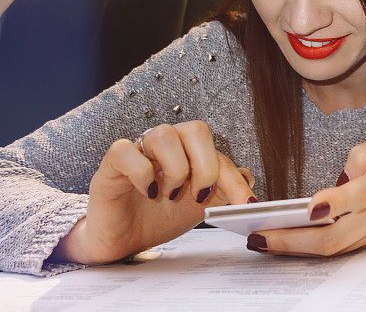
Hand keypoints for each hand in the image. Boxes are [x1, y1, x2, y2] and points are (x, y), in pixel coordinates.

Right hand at [51, 120, 256, 264]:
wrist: (124, 239)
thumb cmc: (158, 217)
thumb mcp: (199, 206)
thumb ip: (224, 190)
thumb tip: (248, 176)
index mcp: (189, 151)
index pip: (219, 153)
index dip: (234, 179)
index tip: (246, 205)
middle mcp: (167, 144)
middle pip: (196, 129)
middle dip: (205, 167)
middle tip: (198, 196)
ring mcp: (139, 150)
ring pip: (164, 134)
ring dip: (174, 170)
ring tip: (169, 195)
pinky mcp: (112, 162)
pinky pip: (126, 150)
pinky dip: (142, 173)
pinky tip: (148, 192)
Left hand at [246, 133, 365, 256]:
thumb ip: (364, 152)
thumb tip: (340, 174)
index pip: (359, 196)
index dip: (334, 203)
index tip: (308, 207)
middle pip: (335, 237)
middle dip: (293, 240)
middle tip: (258, 236)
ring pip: (335, 249)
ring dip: (297, 248)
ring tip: (262, 239)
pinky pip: (342, 248)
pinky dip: (313, 246)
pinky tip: (290, 239)